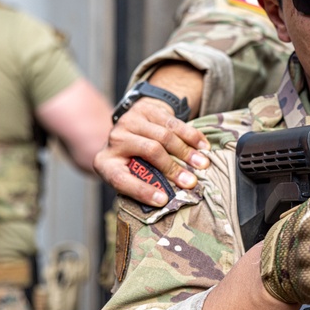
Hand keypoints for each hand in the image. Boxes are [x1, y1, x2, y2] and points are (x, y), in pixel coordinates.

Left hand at [93, 98, 209, 206]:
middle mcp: (115, 139)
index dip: (142, 191)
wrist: (129, 129)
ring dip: (187, 151)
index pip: (121, 179)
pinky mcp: (145, 109)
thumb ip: (144, 184)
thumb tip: (169, 198)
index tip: (164, 200)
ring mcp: (130, 120)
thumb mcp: (129, 176)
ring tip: (203, 164)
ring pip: (165, 135)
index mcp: (105, 163)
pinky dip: (192, 136)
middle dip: (173, 168)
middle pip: (149, 151)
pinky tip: (204, 147)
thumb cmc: (131, 162)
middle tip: (191, 182)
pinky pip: (173, 122)